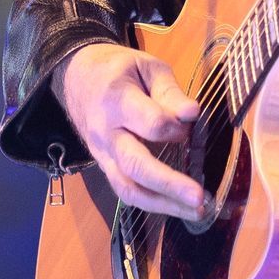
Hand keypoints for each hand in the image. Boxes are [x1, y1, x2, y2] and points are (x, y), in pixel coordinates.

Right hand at [55, 42, 212, 226]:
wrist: (78, 79)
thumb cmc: (118, 70)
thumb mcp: (146, 67)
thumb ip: (169, 92)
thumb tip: (192, 113)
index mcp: (117, 100)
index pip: (150, 123)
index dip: (176, 127)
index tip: (192, 119)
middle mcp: (106, 133)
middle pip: (135, 166)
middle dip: (169, 184)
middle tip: (200, 198)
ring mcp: (103, 155)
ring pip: (128, 188)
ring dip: (163, 204)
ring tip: (196, 211)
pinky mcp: (105, 168)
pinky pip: (125, 192)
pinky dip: (152, 205)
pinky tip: (177, 208)